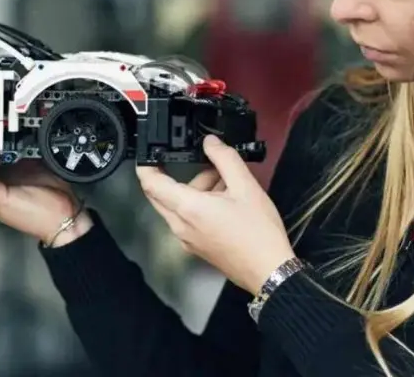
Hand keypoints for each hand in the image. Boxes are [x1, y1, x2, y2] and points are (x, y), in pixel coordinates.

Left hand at [136, 134, 295, 294]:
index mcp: (187, 208)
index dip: (145, 166)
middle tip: (205, 166)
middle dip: (179, 176)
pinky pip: (187, 219)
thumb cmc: (258, 232)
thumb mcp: (246, 187)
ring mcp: (187, 239)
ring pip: (177, 206)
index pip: (151, 184)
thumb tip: (210, 142)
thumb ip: (225, 158)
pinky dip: (199, 206)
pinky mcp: (196, 247)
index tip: (148, 154)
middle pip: (162, 194)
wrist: (269, 271)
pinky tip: (226, 202)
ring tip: (227, 184)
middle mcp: (180, 226)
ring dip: (195, 190)